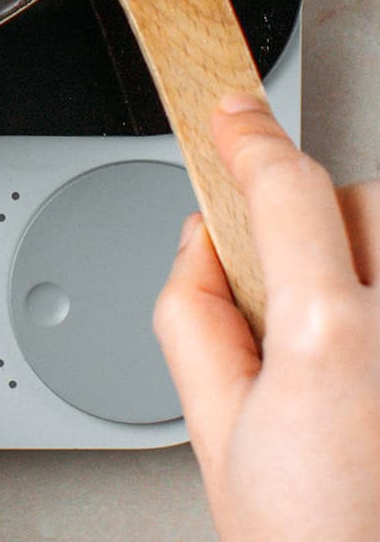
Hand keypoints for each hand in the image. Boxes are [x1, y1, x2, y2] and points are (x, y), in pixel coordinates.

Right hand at [154, 93, 379, 541]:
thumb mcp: (215, 438)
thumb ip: (193, 315)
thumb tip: (203, 244)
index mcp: (331, 340)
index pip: (286, 188)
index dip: (250, 137)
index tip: (233, 115)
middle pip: (366, 201)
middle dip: (322, 224)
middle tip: (300, 301)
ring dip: (374, 263)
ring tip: (353, 351)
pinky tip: (370, 378)